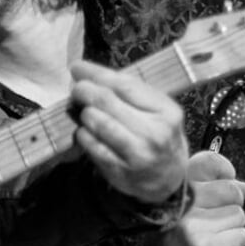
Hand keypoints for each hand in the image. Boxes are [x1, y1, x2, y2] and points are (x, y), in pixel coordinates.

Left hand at [69, 59, 187, 203]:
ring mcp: (138, 154)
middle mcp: (154, 133)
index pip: (124, 85)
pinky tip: (86, 131)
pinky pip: (91, 144)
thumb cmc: (157, 135)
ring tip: (84, 111)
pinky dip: (83, 134)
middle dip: (84, 90)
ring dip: (84, 113)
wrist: (168, 178)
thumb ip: (128, 90)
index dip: (95, 73)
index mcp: (166, 112)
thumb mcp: (157, 110)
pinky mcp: (120, 171)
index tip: (77, 67)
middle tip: (76, 89)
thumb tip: (84, 71)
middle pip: (106, 101)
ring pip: (97, 122)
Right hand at [156, 150, 244, 245]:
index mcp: (177, 187)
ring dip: (232, 226)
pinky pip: (241, 235)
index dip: (224, 169)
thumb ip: (214, 191)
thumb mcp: (186, 205)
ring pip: (238, 215)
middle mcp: (183, 202)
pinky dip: (234, 242)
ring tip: (211, 234)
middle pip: (231, 191)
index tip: (226, 178)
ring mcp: (195, 225)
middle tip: (214, 218)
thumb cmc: (175, 235)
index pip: (208, 162)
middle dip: (232, 205)